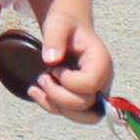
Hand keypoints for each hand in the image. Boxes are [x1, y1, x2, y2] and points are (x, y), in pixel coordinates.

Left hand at [25, 0, 111, 126]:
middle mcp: (103, 79)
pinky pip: (73, 113)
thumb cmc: (65, 23)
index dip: (68, 81)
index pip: (90, 84)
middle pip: (86, 105)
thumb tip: (51, 60)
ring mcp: (96, 91)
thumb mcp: (57, 23)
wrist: (69, 27)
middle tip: (43, 77)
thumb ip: (54, 38)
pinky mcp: (85, 97)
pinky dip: (52, 107)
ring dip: (55, 106)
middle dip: (58, 96)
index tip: (55, 67)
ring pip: (82, 116)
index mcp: (101, 61)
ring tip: (38, 88)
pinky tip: (36, 92)